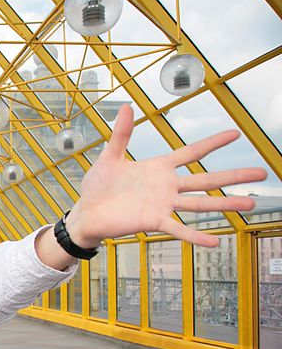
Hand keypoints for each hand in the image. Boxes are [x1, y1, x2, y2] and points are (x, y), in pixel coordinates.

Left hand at [65, 103, 265, 247]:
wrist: (86, 212)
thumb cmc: (98, 186)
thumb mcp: (110, 157)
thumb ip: (121, 134)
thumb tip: (125, 106)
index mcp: (159, 168)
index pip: (192, 152)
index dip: (213, 143)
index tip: (236, 132)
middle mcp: (166, 187)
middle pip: (206, 179)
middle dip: (234, 176)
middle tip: (262, 172)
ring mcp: (162, 205)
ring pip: (200, 204)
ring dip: (225, 204)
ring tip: (251, 204)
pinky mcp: (153, 221)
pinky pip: (178, 229)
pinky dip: (195, 236)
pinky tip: (214, 242)